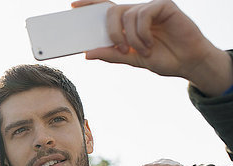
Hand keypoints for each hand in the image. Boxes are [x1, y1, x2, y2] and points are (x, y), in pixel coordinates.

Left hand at [72, 0, 232, 95]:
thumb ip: (111, 54)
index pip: (105, 9)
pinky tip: (150, 42)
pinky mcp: (164, 5)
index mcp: (127, 24)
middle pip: (112, 12)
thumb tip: (87, 53)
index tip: (73, 6)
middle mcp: (137, 12)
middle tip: (121, 48)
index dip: (90, 4)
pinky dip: (143, 32)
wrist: (187, 63)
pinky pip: (144, 14)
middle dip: (111, 32)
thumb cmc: (161, 59)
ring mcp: (150, 8)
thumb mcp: (131, 59)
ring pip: (128, 16)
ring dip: (133, 38)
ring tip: (145, 50)